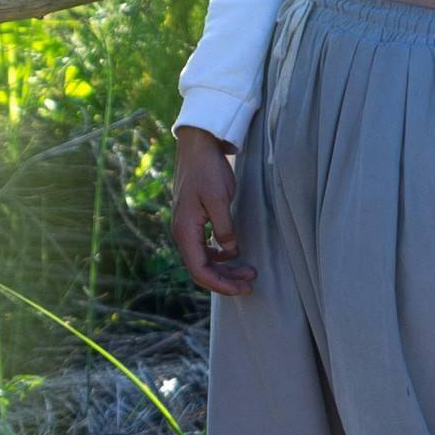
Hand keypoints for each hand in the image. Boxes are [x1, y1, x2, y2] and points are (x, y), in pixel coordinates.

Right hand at [168, 124, 252, 295]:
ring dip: (225, 268)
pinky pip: (205, 247)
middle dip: (226, 280)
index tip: (243, 288)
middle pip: (201, 269)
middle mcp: (182, 233)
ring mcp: (187, 227)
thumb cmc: (207, 169)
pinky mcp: (194, 221)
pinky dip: (220, 255)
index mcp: (185, 231)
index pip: (200, 270)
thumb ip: (224, 228)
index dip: (221, 284)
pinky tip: (235, 252)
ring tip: (248, 271)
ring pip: (204, 260)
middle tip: (251, 282)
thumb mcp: (219, 198)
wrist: (198, 145)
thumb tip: (231, 250)